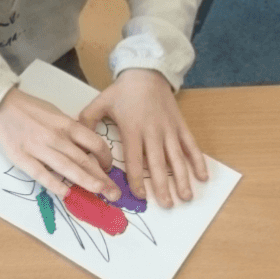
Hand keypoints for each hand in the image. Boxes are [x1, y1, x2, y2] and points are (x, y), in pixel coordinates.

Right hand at [0, 87, 119, 201]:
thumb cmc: (28, 108)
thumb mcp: (55, 113)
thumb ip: (70, 130)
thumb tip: (84, 148)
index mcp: (65, 124)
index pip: (94, 143)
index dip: (106, 158)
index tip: (108, 168)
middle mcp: (55, 136)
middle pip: (84, 160)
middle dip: (102, 178)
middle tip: (114, 192)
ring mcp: (38, 148)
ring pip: (67, 168)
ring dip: (85, 182)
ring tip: (100, 193)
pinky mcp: (21, 157)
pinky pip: (41, 174)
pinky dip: (55, 184)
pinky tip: (66, 193)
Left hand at [79, 68, 207, 207]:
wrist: (146, 73)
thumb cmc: (122, 91)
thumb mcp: (99, 103)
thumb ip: (87, 121)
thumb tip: (77, 141)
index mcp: (132, 129)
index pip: (134, 160)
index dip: (137, 179)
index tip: (140, 195)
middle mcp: (152, 132)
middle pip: (158, 164)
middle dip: (162, 186)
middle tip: (167, 205)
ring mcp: (169, 129)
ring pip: (177, 158)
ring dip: (182, 178)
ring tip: (186, 197)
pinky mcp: (180, 125)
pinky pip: (190, 145)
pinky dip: (198, 161)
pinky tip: (202, 177)